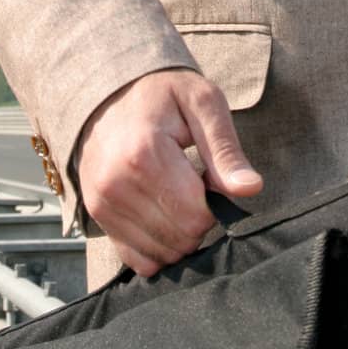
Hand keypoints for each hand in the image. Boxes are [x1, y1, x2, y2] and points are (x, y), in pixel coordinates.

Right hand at [76, 68, 263, 276]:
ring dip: (178, 235)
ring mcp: (102, 203)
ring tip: (174, 195)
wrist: (111, 89)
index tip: (208, 179)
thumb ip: (225, 149)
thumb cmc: (163, 93)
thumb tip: (251, 188)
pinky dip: (156, 247)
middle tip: (193, 185)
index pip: (194, 217)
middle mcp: (116, 184)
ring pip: (160, 255)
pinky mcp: (97, 215)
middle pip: (179, 240)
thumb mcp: (202, 103)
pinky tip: (160, 214)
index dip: (214, 206)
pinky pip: (136, 259)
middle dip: (198, 221)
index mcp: (145, 154)